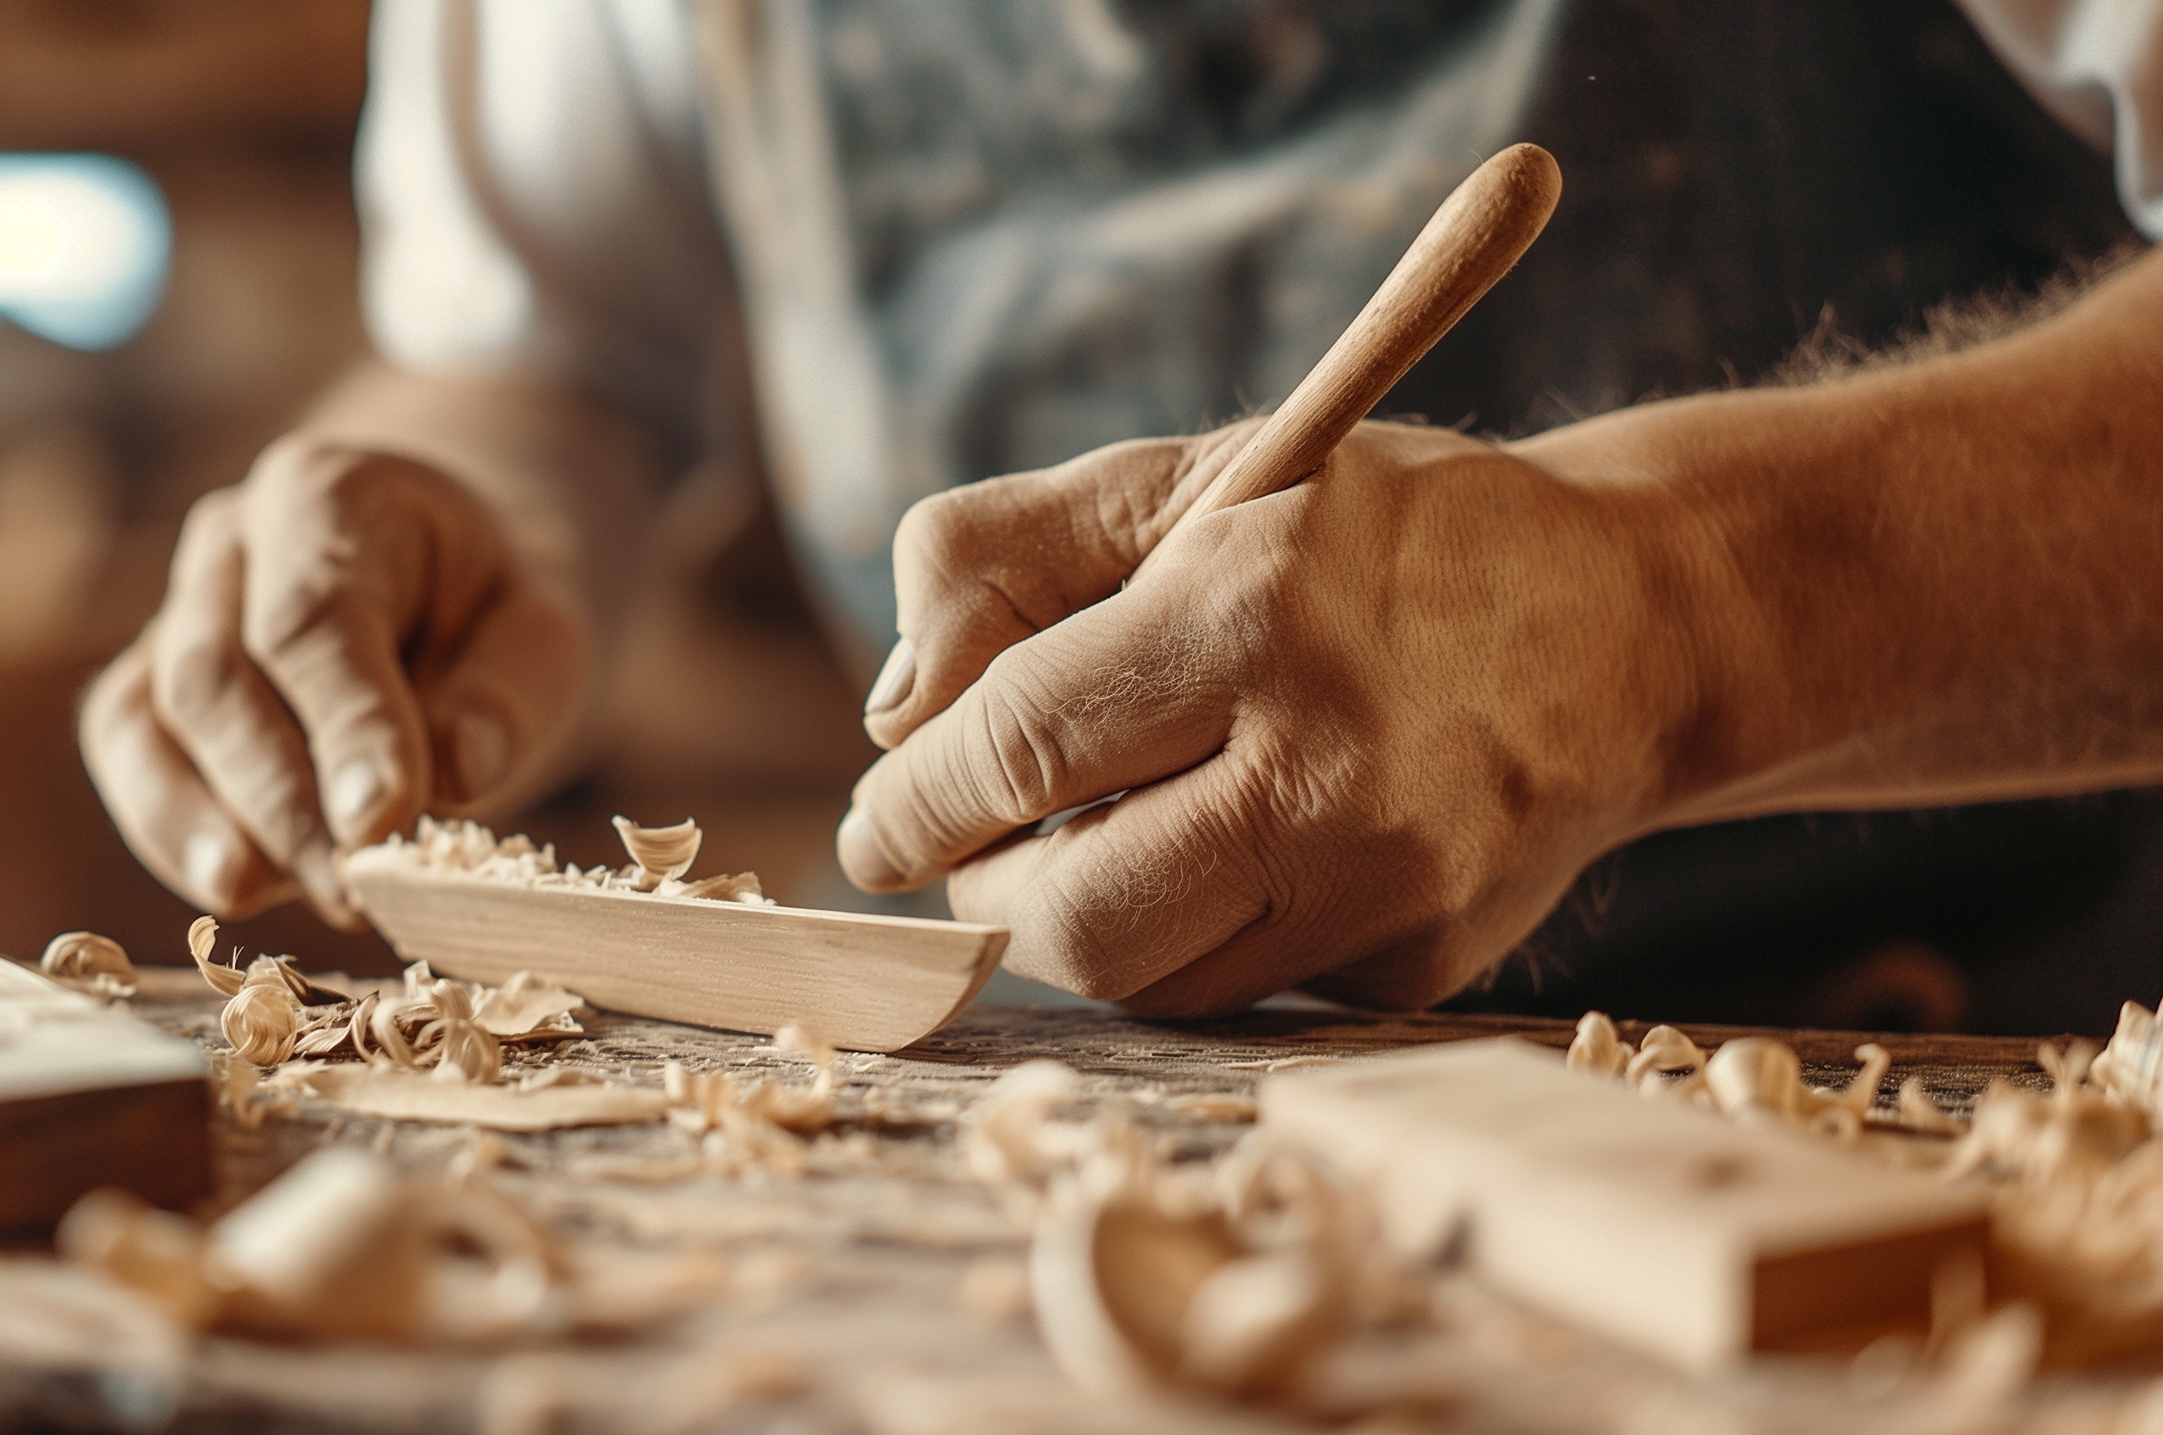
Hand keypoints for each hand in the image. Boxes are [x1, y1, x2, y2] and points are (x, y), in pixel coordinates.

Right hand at [81, 435, 591, 922]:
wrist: (446, 581)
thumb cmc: (493, 606)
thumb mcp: (544, 622)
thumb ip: (512, 686)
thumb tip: (462, 770)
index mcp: (328, 495)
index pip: (314, 620)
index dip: (345, 728)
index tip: (384, 823)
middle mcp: (230, 543)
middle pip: (216, 676)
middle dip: (281, 800)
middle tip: (351, 890)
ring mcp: (176, 612)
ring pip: (147, 719)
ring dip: (209, 826)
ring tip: (277, 897)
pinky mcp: (149, 684)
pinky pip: (132, 756)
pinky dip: (171, 831)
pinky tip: (234, 889)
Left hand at [841, 418, 1721, 1012]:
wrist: (1634, 618)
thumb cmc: (1377, 534)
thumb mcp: (1190, 476)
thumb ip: (1000, 554)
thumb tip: (890, 714)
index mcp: (1255, 613)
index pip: (1014, 749)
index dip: (911, 802)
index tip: (873, 826)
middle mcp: (1330, 767)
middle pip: (1072, 916)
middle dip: (980, 893)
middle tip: (961, 850)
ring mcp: (1389, 886)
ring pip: (1146, 981)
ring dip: (1069, 931)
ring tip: (1069, 850)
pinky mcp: (1421, 962)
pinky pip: (1240, 990)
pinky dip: (1187, 939)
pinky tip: (1215, 858)